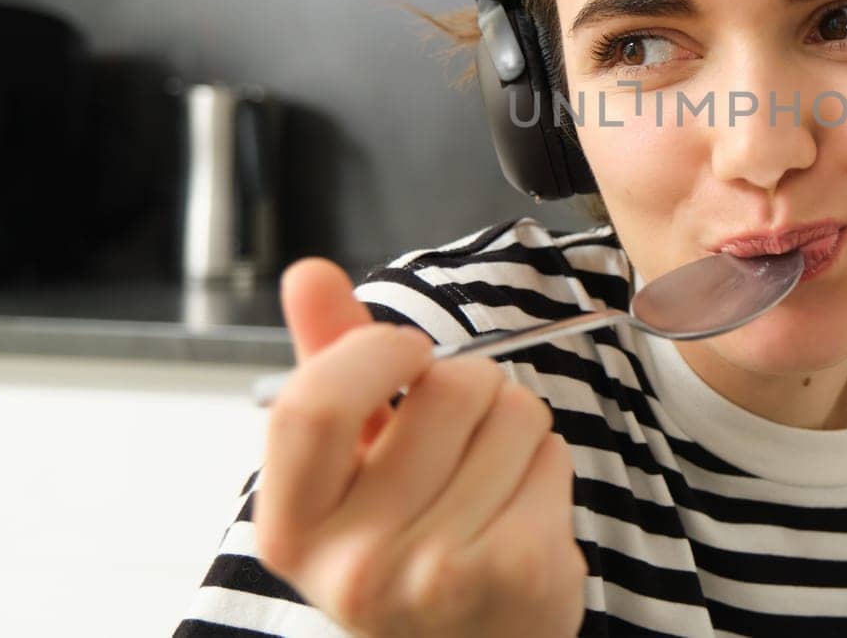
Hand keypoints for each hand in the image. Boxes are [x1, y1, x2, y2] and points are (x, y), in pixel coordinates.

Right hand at [253, 258, 588, 637]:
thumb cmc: (406, 552)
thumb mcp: (349, 471)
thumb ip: (329, 367)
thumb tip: (307, 273)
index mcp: (295, 530)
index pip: (314, 404)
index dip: (372, 351)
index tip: (405, 353)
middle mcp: (357, 564)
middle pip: (444, 388)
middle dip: (469, 385)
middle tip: (457, 439)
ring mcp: (441, 574)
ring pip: (511, 410)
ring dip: (513, 425)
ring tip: (487, 479)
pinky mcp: (520, 572)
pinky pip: (552, 452)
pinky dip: (546, 463)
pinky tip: (520, 509)